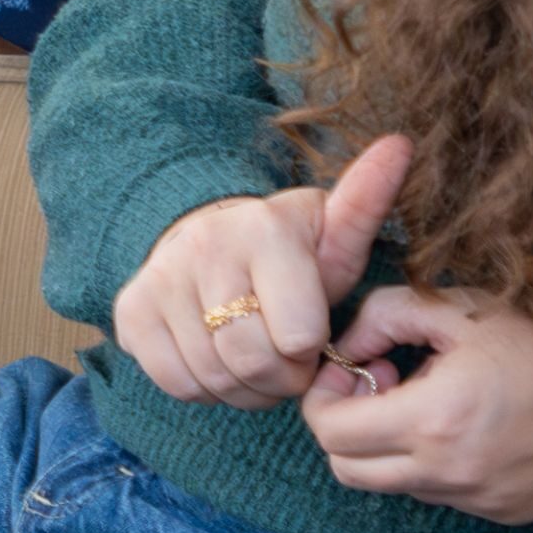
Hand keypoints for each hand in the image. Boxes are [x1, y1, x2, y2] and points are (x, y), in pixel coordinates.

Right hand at [112, 133, 411, 408]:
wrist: (208, 240)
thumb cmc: (288, 253)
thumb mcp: (332, 236)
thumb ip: (366, 204)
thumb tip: (401, 144)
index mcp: (264, 230)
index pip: (300, 336)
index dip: (313, 350)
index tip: (312, 334)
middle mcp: (205, 246)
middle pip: (254, 361)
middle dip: (280, 378)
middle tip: (285, 360)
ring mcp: (162, 278)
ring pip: (214, 377)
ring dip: (244, 388)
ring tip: (254, 360)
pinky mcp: (131, 310)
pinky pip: (175, 382)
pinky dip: (203, 388)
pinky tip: (216, 360)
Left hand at [299, 285, 532, 523]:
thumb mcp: (454, 306)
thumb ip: (380, 317)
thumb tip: (343, 348)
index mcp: (434, 420)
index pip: (331, 434)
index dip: (323, 397)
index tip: (350, 367)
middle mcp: (452, 473)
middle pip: (347, 471)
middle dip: (344, 425)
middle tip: (380, 382)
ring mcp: (480, 500)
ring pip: (391, 485)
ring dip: (388, 446)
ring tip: (426, 398)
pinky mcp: (505, 513)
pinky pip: (439, 495)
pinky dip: (430, 463)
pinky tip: (461, 423)